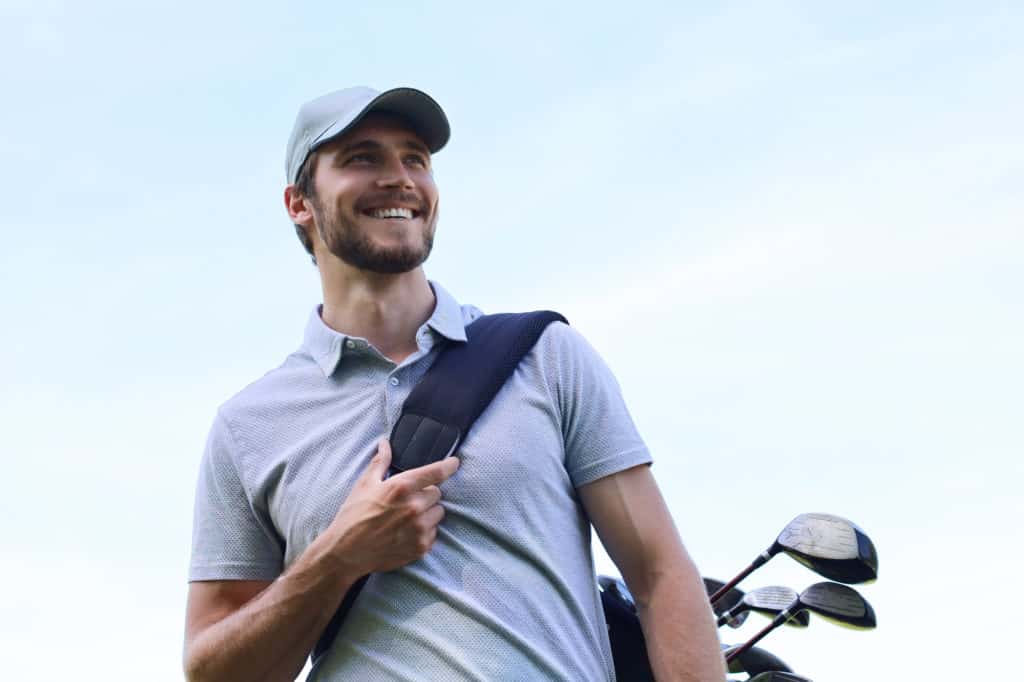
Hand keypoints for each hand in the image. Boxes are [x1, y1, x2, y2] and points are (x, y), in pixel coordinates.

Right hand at [326, 438, 458, 575]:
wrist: (346, 551)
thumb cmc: (354, 515)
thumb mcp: (365, 484)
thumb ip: (380, 461)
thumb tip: (385, 443)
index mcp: (402, 487)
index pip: (436, 472)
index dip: (449, 465)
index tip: (455, 463)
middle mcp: (414, 507)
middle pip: (437, 493)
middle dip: (425, 494)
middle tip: (407, 500)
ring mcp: (419, 528)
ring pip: (438, 513)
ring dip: (428, 512)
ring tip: (407, 517)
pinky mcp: (421, 546)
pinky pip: (434, 532)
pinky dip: (424, 530)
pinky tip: (406, 531)